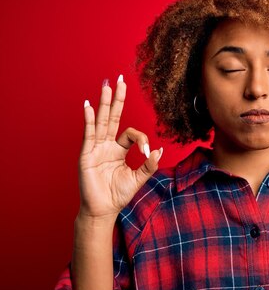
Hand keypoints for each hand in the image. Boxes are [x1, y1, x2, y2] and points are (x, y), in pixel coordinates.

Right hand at [78, 75, 162, 221]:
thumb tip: (160, 150)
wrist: (103, 209)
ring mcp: (95, 148)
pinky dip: (89, 120)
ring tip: (107, 85)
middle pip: (113, 117)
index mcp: (118, 150)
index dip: (141, 140)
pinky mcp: (87, 154)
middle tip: (120, 79)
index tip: (146, 153)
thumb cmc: (118, 195)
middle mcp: (106, 145)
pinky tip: (89, 106)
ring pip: (102, 121)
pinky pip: (89, 134)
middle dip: (117, 99)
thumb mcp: (139, 178)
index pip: (131, 134)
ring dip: (104, 103)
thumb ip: (149, 165)